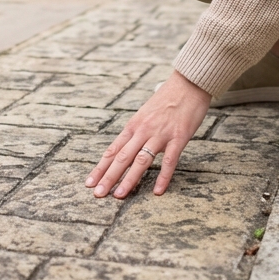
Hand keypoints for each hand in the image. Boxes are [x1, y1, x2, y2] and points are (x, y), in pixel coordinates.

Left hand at [85, 70, 210, 198]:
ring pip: (141, 160)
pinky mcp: (179, 137)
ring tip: (119, 196)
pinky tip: (157, 191)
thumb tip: (125, 147)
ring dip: (129, 179)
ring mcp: (160, 134)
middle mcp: (143, 130)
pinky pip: (170, 161)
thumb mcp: (145, 113)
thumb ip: (136, 131)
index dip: (101, 167)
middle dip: (109, 177)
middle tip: (98, 194)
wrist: (188, 83)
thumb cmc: (167, 99)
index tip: (90, 182)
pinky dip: (163, 176)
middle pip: (122, 157)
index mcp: (133, 125)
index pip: (113, 150)